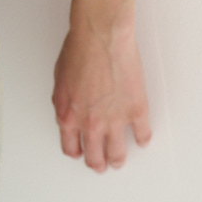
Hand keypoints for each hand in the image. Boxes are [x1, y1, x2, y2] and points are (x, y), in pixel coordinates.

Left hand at [51, 17, 151, 171]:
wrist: (100, 36)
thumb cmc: (79, 49)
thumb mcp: (59, 80)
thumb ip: (64, 102)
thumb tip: (69, 114)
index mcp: (68, 116)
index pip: (70, 148)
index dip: (77, 153)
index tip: (81, 153)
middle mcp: (91, 123)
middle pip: (95, 158)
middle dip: (98, 164)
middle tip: (101, 165)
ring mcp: (115, 119)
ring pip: (118, 154)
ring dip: (118, 160)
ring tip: (119, 160)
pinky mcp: (136, 110)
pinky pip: (142, 135)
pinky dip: (142, 139)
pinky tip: (141, 138)